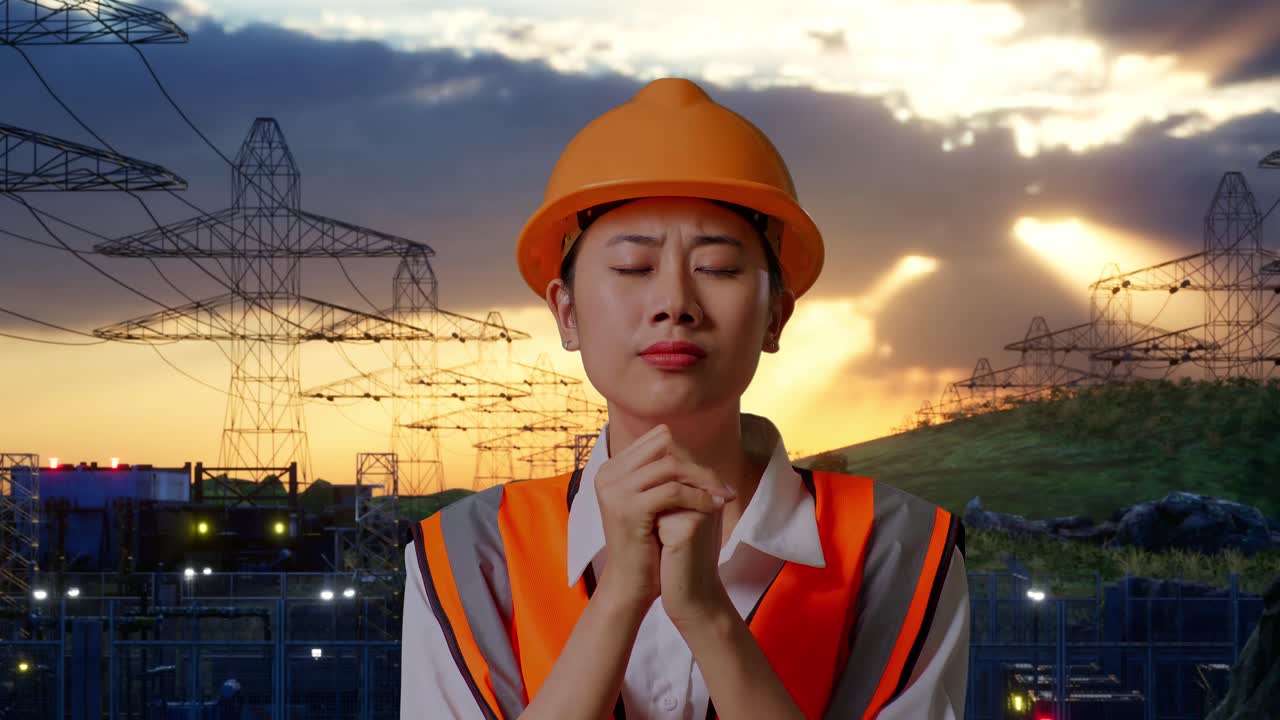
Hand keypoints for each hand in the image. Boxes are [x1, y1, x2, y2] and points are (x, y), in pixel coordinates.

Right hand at [594, 424, 737, 612]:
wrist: (630, 583)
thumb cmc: (646, 544)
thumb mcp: (651, 502)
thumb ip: (662, 476)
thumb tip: (691, 451)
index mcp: (612, 468)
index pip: (658, 438)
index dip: (687, 453)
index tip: (709, 476)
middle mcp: (608, 473)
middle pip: (665, 445)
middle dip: (698, 464)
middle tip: (723, 486)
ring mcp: (615, 490)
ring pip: (672, 466)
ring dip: (704, 480)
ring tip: (723, 497)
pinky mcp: (628, 509)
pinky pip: (674, 491)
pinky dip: (698, 497)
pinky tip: (713, 508)